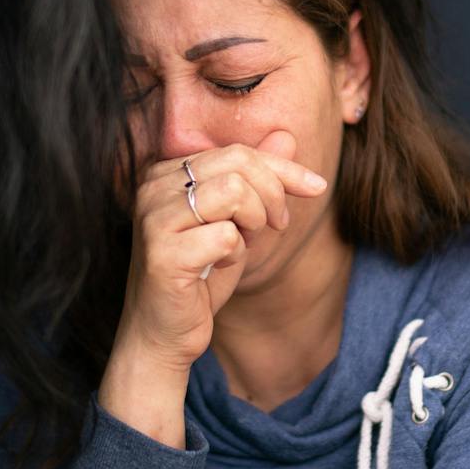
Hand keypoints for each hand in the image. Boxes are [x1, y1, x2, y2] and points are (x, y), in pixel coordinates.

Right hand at [98, 132, 326, 445]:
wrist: (163, 335)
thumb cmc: (197, 278)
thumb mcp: (235, 221)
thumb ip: (256, 177)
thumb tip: (286, 134)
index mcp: (165, 173)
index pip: (237, 152)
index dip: (284, 168)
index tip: (317, 187)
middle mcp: (152, 187)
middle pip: (238, 164)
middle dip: (274, 194)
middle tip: (278, 225)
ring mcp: (153, 218)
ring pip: (234, 190)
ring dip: (256, 219)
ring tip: (248, 241)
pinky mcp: (162, 253)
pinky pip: (226, 235)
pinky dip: (236, 252)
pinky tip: (219, 266)